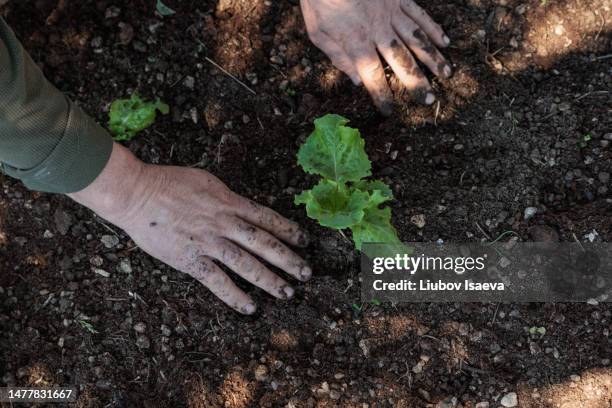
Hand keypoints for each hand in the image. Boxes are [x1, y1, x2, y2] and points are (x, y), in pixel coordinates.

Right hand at [69, 143, 311, 313]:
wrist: (137, 193)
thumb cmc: (169, 183)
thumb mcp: (206, 181)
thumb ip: (227, 197)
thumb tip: (243, 207)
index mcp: (229, 202)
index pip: (267, 218)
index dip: (288, 230)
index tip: (304, 241)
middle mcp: (224, 223)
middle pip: (264, 243)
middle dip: (288, 259)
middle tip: (306, 273)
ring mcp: (208, 242)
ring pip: (246, 263)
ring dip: (269, 279)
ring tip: (287, 293)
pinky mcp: (190, 259)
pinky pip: (217, 281)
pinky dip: (235, 295)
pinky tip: (250, 307)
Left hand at [300, 0, 451, 114]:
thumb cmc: (319, 0)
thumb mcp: (317, 32)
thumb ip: (337, 57)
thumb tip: (356, 81)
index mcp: (356, 43)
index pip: (373, 76)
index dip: (382, 95)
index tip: (389, 110)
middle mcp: (378, 31)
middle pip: (402, 61)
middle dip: (416, 83)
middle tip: (429, 100)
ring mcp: (391, 12)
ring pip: (417, 39)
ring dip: (433, 59)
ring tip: (446, 75)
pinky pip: (419, 14)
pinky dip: (433, 29)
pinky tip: (444, 42)